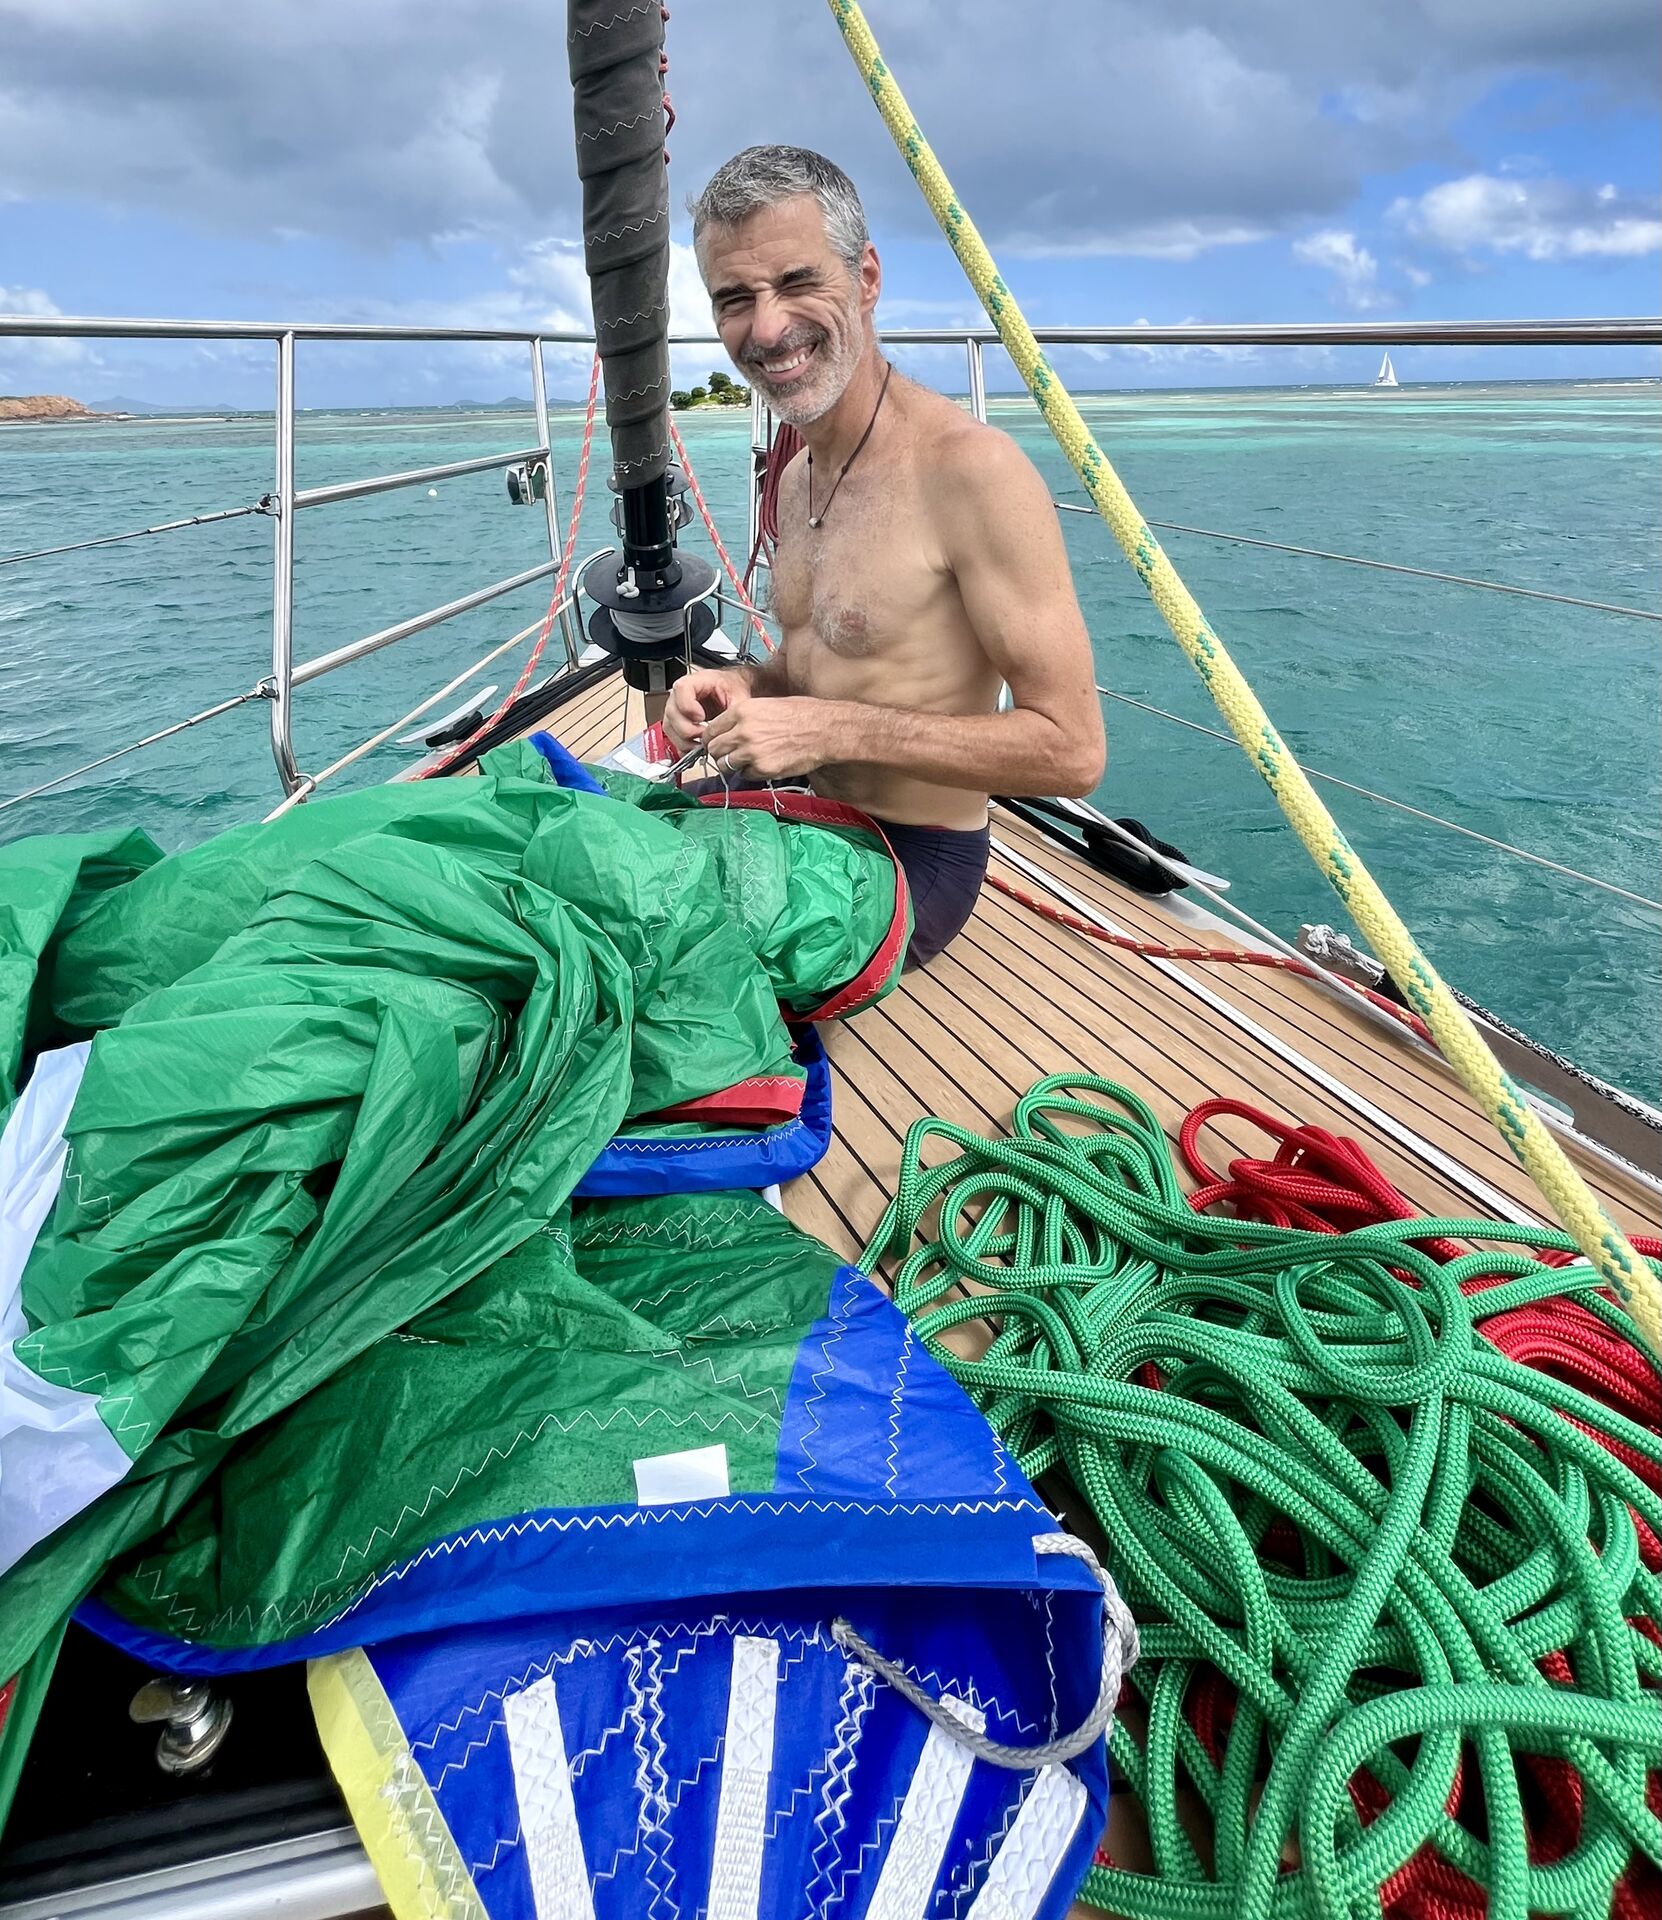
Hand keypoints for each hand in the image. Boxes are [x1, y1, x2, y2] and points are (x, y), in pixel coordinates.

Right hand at [664, 667, 750, 751]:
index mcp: (695, 681)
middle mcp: (680, 694)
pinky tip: (696, 749)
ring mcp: (676, 709)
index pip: (681, 689)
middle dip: (687, 730)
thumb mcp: (738, 696)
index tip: (701, 718)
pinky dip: (682, 746)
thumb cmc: (731, 689)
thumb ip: (733, 711)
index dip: (688, 706)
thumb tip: (730, 728)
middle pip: (672, 712)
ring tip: (702, 744)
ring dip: (684, 740)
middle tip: (704, 736)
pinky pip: (672, 736)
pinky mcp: (676, 723)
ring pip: (670, 726)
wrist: (730, 691)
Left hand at [703, 697, 833, 780]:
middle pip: (714, 749)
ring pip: (725, 765)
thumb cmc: (802, 714)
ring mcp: (752, 752)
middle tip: (730, 754)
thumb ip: (743, 717)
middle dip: (720, 753)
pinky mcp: (763, 769)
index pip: (711, 730)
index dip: (713, 739)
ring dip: (732, 765)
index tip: (717, 743)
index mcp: (742, 711)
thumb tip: (728, 730)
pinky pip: (745, 775)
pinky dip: (751, 773)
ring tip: (746, 761)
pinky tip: (764, 764)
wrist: (825, 729)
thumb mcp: (766, 705)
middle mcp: (743, 731)